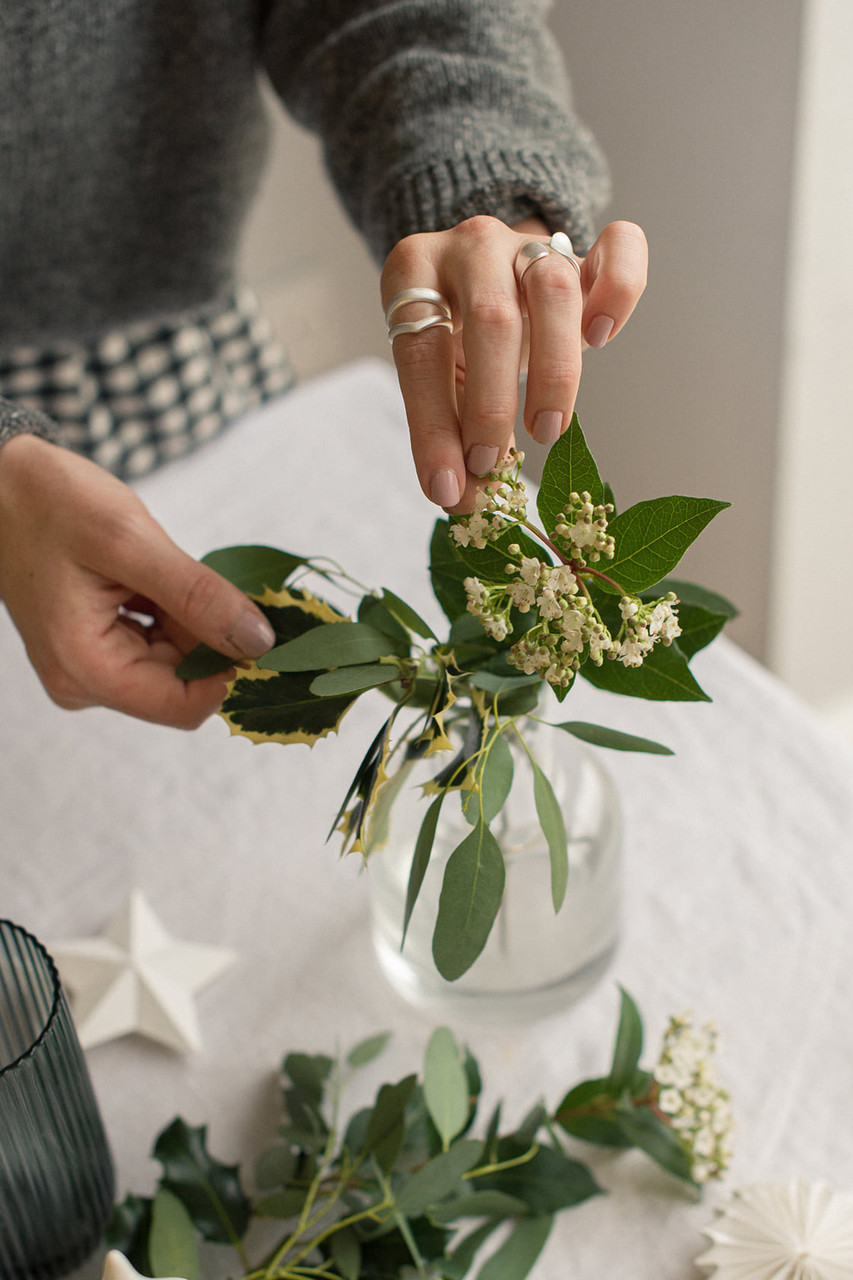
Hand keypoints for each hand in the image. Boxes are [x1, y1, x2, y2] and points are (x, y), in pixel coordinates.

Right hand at [0, 435, 275, 726]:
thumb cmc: (50, 503)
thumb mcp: (130, 541)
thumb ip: (198, 596)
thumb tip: (258, 641)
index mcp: (87, 669)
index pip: (188, 706)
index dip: (232, 669)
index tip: (259, 623)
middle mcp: (85, 683)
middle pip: (185, 685)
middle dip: (212, 637)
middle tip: (212, 577)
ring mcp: (90, 668)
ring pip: (178, 662)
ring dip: (193, 620)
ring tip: (165, 568)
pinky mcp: (98, 647)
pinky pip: (159, 644)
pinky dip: (175, 612)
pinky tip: (155, 576)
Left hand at [381, 215, 647, 511]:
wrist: (481, 276)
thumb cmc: (455, 340)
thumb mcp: (437, 378)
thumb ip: (447, 432)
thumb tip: (464, 502)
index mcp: (412, 273)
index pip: (420, 354)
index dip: (434, 428)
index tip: (448, 488)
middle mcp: (468, 246)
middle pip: (490, 319)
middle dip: (492, 405)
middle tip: (493, 464)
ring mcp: (527, 240)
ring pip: (554, 288)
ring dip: (555, 372)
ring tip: (547, 431)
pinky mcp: (581, 248)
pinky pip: (619, 247)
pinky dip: (620, 292)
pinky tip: (601, 337)